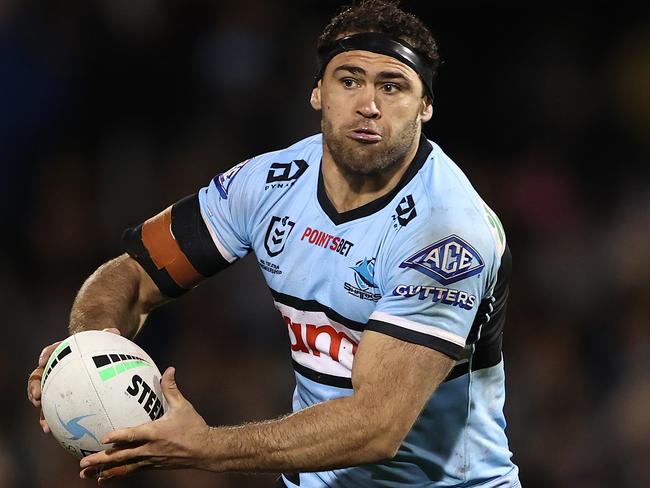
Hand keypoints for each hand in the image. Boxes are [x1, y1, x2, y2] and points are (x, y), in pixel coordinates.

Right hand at [27, 328, 121, 432]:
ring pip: (45, 401)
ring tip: (46, 426)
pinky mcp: (64, 403)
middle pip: (39, 379)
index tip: (43, 360)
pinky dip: (59, 425)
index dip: (46, 355)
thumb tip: (115, 332)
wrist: (100, 360)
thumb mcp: (104, 341)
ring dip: (42, 414)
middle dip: (35, 388)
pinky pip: (59, 414)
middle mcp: (54, 372)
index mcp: (61, 355)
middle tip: (37, 397)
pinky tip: (62, 435)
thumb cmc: (101, 349)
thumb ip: (108, 336)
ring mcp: (57, 388)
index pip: (50, 352)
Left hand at [79, 366, 211, 483]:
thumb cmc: (194, 426)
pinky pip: (130, 470)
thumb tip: (168, 369)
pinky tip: (102, 478)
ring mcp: (150, 460)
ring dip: (104, 470)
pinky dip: (116, 474)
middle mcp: (151, 449)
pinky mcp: (152, 465)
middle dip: (102, 460)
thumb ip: (171, 389)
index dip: (119, 436)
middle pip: (123, 456)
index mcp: (156, 433)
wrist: (205, 451)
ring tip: (85, 473)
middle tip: (83, 462)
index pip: (134, 435)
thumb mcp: (183, 406)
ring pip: (123, 467)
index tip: (103, 438)